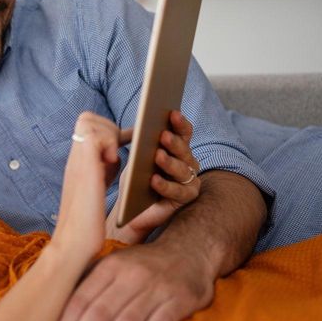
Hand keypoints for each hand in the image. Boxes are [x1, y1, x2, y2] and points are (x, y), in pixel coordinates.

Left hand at [45, 240, 213, 320]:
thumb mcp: (114, 264)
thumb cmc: (141, 267)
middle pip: (99, 312)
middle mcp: (132, 275)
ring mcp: (158, 288)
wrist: (191, 252)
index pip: (81, 298)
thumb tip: (52, 312)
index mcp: (110, 266)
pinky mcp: (181, 301)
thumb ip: (88, 283)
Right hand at [52, 112, 132, 262]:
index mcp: (77, 163)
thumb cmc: (85, 225)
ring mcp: (77, 160)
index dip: (107, 129)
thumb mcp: (95, 189)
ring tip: (115, 158)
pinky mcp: (84, 166)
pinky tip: (113, 162)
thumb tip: (115, 156)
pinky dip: (109, 143)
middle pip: (86, 118)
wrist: (73, 244)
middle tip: (121, 148)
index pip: (86, 127)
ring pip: (89, 121)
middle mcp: (74, 158)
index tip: (125, 141)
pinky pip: (97, 135)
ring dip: (109, 134)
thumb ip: (102, 170)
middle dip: (108, 126)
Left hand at [107, 110, 200, 243]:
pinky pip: (177, 191)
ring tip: (157, 156)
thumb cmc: (135, 179)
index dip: (180, 123)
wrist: (131, 208)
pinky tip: (153, 180)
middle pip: (184, 150)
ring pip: (182, 170)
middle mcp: (188, 163)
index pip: (184, 133)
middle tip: (162, 135)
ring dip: (169, 163)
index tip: (171, 112)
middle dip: (173, 142)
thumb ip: (143, 142)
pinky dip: (165, 185)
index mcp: (178, 149)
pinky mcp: (185, 198)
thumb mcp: (137, 158)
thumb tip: (142, 124)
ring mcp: (190, 181)